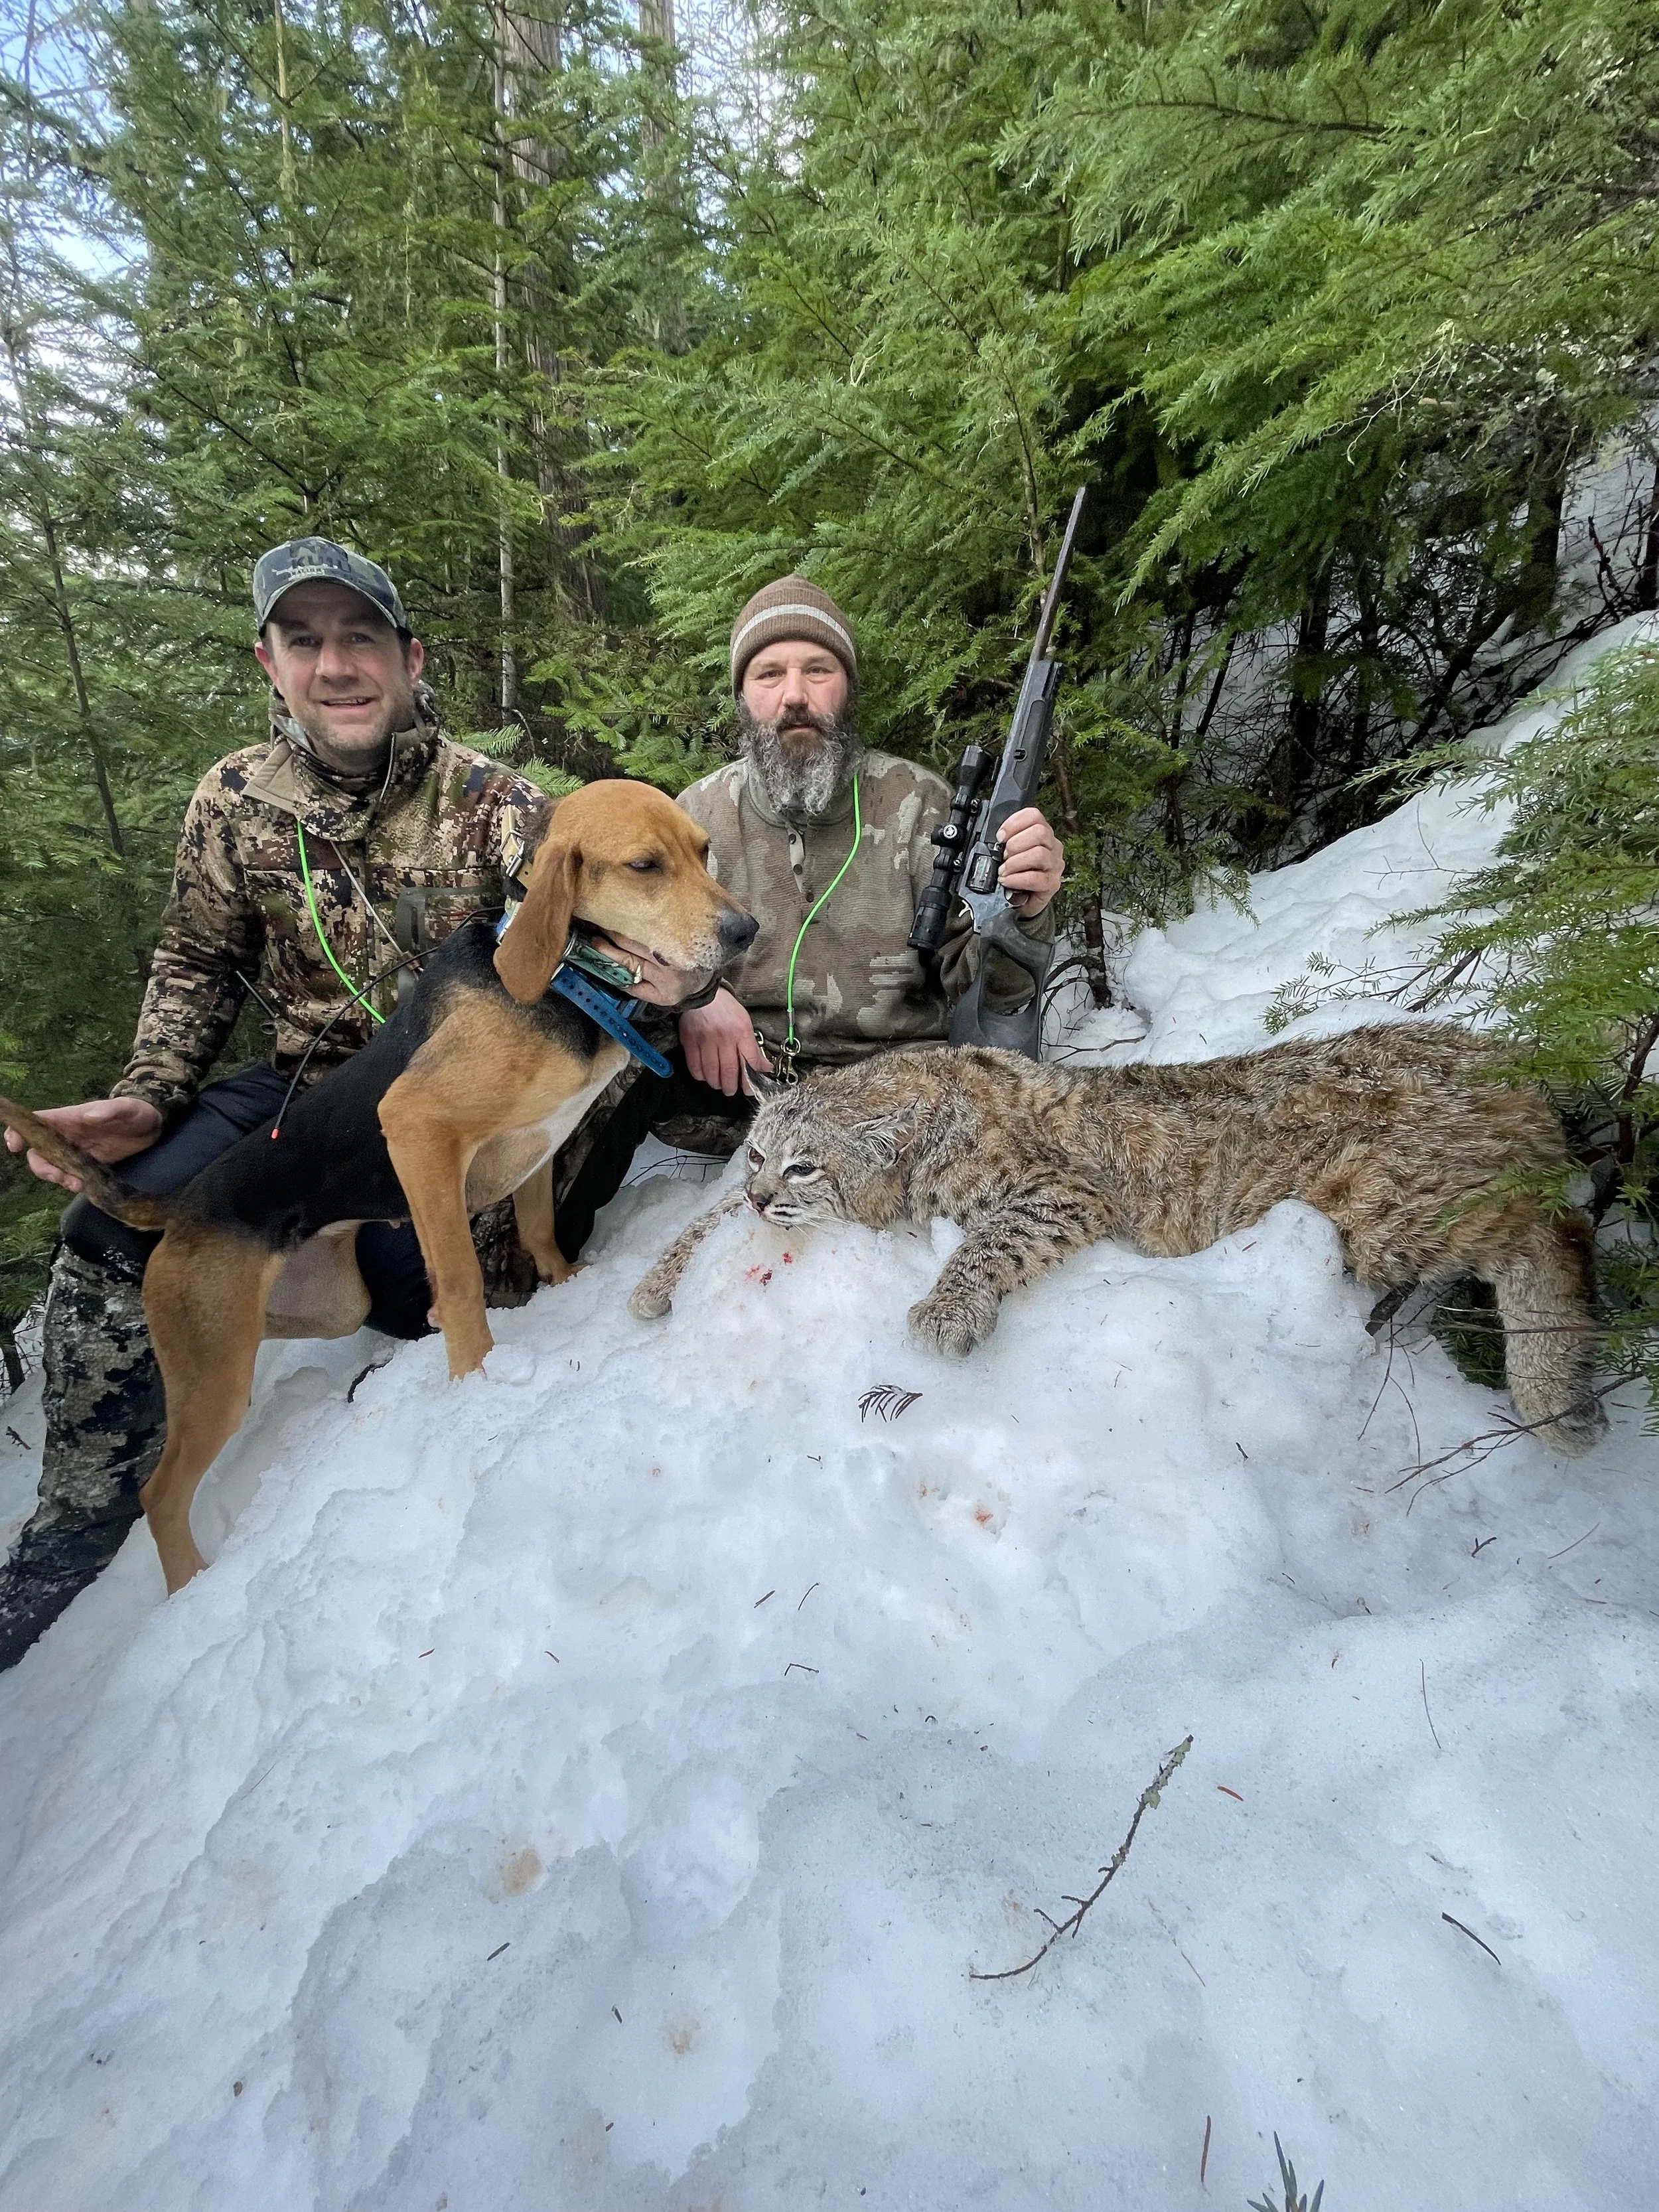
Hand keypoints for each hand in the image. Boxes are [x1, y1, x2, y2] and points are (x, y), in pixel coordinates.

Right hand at [2, 1097, 162, 1192]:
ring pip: (52, 1166)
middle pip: (38, 1152)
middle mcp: (67, 1135)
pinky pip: (71, 1175)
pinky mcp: (87, 1164)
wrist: (154, 1127)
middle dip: (42, 1168)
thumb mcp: (127, 1108)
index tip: (15, 1146)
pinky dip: (72, 1183)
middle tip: (61, 1178)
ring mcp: (76, 1151)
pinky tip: (84, 1187)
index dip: (19, 1132)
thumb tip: (87, 1115)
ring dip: (58, 1178)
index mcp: (69, 1118)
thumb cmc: (137, 1112)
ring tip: (77, 1185)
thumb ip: (109, 1110)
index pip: (35, 1122)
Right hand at [679, 987, 772, 1096]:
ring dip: (717, 1083)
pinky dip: (701, 1076)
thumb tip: (763, 1067)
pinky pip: (695, 1067)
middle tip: (732, 1091)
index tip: (750, 1088)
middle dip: (732, 1086)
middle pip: (730, 1071)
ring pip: (712, 1072)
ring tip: (719, 1085)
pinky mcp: (690, 1041)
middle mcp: (725, 1037)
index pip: (750, 1061)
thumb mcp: (745, 1023)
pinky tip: (705, 1076)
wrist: (703, 993)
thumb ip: (752, 1047)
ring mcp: (706, 1040)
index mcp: (742, 1031)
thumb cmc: (726, 1008)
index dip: (751, 1080)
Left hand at [997, 806, 1063, 914]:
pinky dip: (1017, 879)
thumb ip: (1006, 841)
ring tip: (1004, 871)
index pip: (1034, 816)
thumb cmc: (1017, 874)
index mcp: (1042, 833)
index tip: (1000, 837)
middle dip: (1015, 844)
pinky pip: (1036, 878)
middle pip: (1039, 832)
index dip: (1014, 823)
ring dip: (1015, 863)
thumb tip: (996, 839)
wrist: (1022, 901)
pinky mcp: (1053, 883)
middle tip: (1003, 856)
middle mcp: (1053, 846)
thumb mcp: (1011, 853)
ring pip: (1039, 854)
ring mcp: (1055, 864)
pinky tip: (1008, 881)